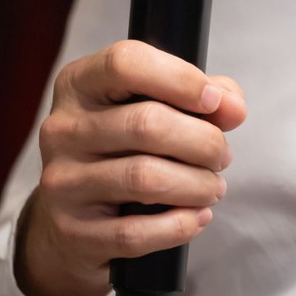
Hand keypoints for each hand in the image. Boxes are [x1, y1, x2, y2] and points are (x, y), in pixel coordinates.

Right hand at [15, 40, 245, 295]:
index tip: (215, 100)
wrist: (67, 223)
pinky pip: (136, 232)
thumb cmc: (120, 152)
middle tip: (221, 156)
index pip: (126, 63)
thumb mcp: (149, 107)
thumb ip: (198, 96)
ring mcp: (62, 181)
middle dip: (203, 141)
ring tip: (213, 187)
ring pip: (145, 178)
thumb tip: (233, 107)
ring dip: (196, 185)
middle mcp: (62, 128)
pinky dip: (180, 225)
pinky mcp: (72, 231)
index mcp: (79, 84)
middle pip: (147, 124)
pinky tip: (197, 217)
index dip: (180, 79)